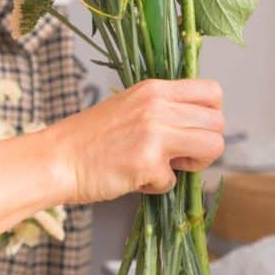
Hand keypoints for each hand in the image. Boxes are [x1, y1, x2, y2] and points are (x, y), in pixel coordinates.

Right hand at [48, 79, 225, 203]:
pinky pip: (175, 179)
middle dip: (206, 144)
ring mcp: (155, 133)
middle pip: (218, 122)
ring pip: (212, 147)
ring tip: (166, 166)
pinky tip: (135, 177)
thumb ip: (164, 109)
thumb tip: (199, 124)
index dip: (211, 114)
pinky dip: (157, 186)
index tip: (193, 129)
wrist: (56, 160)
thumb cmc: (91, 137)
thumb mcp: (130, 106)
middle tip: (181, 154)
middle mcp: (158, 106)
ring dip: (195, 164)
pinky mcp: (148, 163)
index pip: (213, 91)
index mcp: (155, 89)